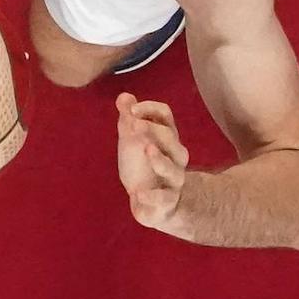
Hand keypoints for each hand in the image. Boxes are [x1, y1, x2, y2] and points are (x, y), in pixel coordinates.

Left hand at [115, 92, 189, 231]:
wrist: (156, 202)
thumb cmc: (144, 164)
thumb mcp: (133, 139)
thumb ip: (128, 119)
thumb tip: (123, 96)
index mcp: (167, 137)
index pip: (166, 116)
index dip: (150, 109)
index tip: (131, 110)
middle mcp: (175, 156)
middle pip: (171, 139)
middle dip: (153, 129)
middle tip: (134, 124)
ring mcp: (173, 179)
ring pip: (173, 169)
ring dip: (160, 159)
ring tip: (147, 149)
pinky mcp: (167, 201)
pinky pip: (164, 198)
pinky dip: (151, 196)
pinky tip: (136, 192)